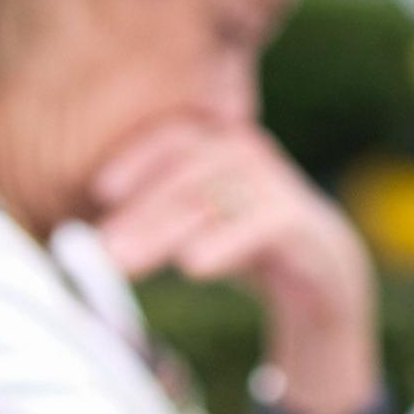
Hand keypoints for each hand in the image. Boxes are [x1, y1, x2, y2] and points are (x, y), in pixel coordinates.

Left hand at [93, 120, 373, 340]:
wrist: (321, 274)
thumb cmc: (241, 241)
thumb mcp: (194, 223)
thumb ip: (151, 221)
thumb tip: (91, 240)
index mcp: (220, 146)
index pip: (175, 139)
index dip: (137, 160)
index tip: (100, 192)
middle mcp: (248, 156)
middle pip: (186, 176)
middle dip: (139, 213)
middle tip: (102, 248)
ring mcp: (276, 186)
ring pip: (213, 201)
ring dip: (163, 232)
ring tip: (124, 263)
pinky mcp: (299, 224)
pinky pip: (258, 226)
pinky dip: (224, 244)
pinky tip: (192, 266)